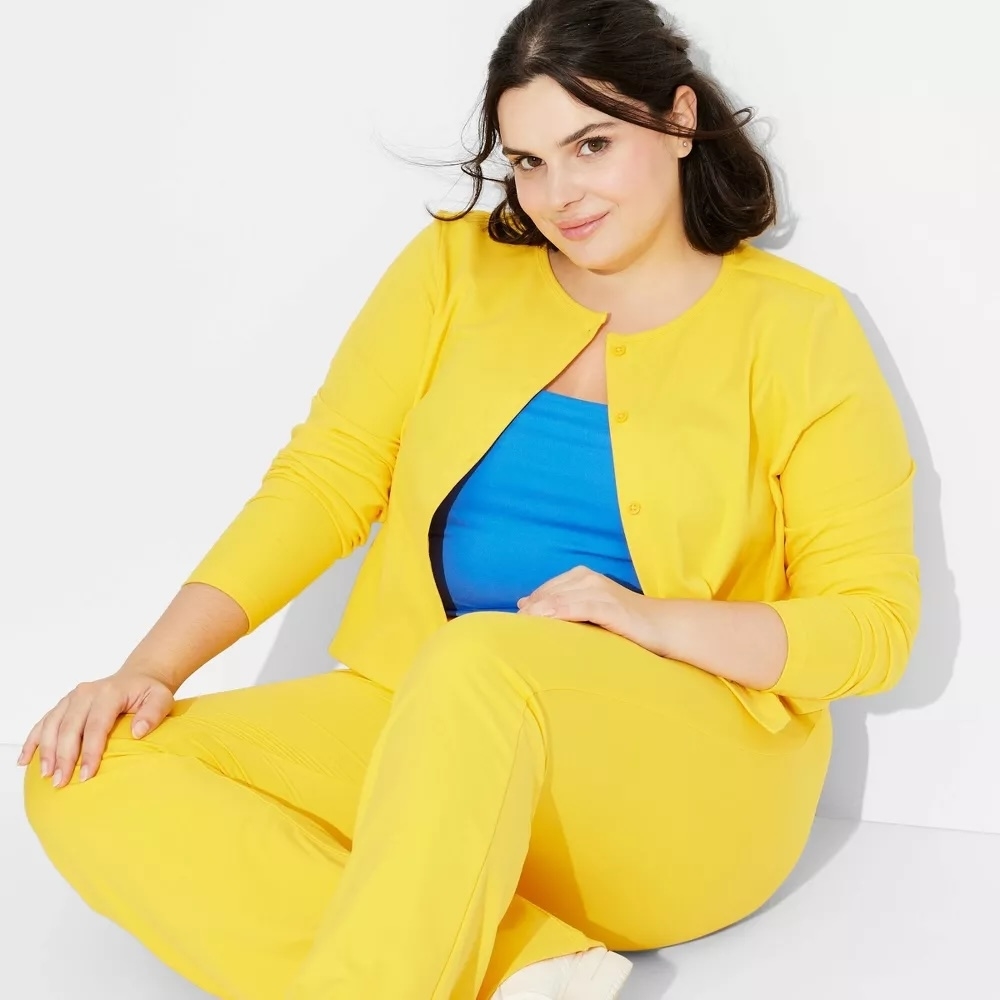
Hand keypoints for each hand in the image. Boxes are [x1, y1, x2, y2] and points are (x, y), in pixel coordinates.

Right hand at [16, 670, 174, 787]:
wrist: (138, 677)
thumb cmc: (149, 692)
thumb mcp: (162, 698)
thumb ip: (153, 713)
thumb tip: (138, 732)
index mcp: (109, 692)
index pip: (96, 725)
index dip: (90, 751)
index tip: (87, 775)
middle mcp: (86, 693)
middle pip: (70, 728)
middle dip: (64, 757)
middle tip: (61, 782)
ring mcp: (72, 698)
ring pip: (52, 725)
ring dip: (46, 751)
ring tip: (47, 775)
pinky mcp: (64, 705)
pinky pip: (44, 722)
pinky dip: (33, 740)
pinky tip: (24, 759)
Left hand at [516, 565, 663, 652]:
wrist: (664, 626)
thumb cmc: (624, 621)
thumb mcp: (588, 610)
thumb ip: (559, 605)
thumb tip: (524, 605)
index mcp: (581, 577)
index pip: (544, 592)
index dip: (528, 609)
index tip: (511, 627)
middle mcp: (589, 579)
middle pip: (547, 595)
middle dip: (528, 613)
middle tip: (511, 632)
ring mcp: (600, 591)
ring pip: (559, 600)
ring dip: (538, 614)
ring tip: (520, 630)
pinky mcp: (611, 607)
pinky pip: (580, 608)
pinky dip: (561, 614)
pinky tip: (546, 623)